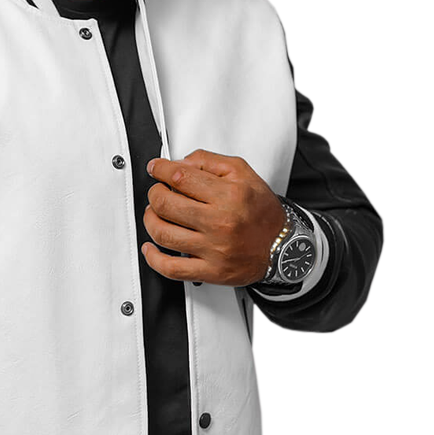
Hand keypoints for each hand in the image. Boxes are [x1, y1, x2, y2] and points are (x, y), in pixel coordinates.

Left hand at [142, 149, 287, 285]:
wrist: (283, 247)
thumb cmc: (262, 212)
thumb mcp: (243, 173)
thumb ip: (209, 162)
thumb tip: (178, 163)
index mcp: (229, 195)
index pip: (180, 177)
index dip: (160, 170)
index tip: (155, 169)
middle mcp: (220, 222)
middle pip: (166, 204)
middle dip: (155, 193)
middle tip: (158, 191)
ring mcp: (213, 249)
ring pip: (163, 233)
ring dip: (150, 220)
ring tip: (154, 214)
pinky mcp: (210, 271)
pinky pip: (171, 268)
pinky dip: (153, 258)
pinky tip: (150, 248)